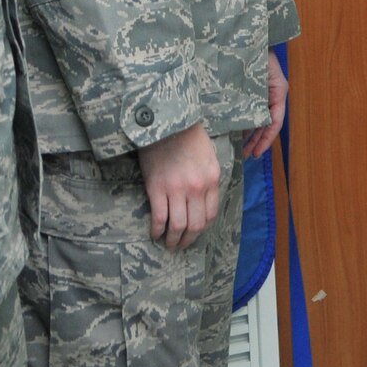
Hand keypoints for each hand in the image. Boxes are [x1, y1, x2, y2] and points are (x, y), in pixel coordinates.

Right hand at [137, 122, 220, 249]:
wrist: (166, 121)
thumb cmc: (188, 135)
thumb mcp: (209, 155)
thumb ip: (209, 178)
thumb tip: (205, 200)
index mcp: (212, 179)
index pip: (211, 214)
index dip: (202, 228)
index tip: (195, 232)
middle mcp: (197, 187)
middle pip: (196, 224)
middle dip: (188, 239)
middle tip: (181, 245)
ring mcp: (177, 189)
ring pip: (178, 226)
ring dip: (173, 240)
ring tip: (168, 244)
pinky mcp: (157, 188)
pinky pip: (159, 218)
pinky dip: (157, 230)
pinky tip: (155, 233)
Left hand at [242, 54, 287, 160]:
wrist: (245, 32)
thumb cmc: (256, 50)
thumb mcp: (260, 75)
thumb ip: (256, 97)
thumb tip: (251, 121)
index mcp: (278, 91)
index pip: (275, 122)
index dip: (266, 140)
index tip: (256, 153)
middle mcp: (271, 93)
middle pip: (266, 123)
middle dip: (257, 140)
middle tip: (246, 155)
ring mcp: (261, 91)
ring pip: (258, 116)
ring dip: (250, 132)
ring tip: (240, 147)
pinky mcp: (249, 88)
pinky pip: (249, 108)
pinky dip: (244, 119)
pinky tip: (233, 129)